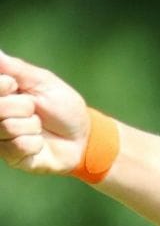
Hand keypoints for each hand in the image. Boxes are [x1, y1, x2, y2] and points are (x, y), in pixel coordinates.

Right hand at [0, 49, 91, 175]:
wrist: (85, 138)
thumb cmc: (64, 107)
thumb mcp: (43, 81)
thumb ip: (15, 68)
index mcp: (1, 94)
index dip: (3, 85)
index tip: (14, 85)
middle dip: (22, 106)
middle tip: (34, 109)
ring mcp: (1, 137)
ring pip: (7, 127)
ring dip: (31, 125)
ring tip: (39, 126)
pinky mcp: (11, 156)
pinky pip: (18, 146)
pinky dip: (36, 143)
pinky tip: (40, 143)